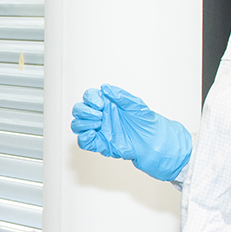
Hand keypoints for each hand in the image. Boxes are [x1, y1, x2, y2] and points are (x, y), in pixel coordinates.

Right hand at [70, 84, 192, 181]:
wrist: (152, 141)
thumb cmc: (146, 122)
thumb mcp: (136, 104)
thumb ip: (120, 95)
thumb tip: (105, 88)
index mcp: (107, 104)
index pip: (89, 97)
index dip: (90, 99)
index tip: (100, 103)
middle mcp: (100, 116)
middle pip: (79, 110)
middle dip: (85, 111)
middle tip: (99, 115)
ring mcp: (98, 129)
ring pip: (78, 124)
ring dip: (83, 123)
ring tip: (98, 124)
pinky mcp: (99, 143)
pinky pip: (83, 141)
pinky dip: (83, 138)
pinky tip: (93, 134)